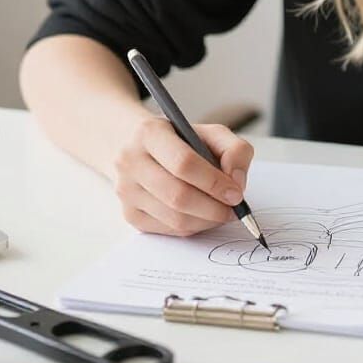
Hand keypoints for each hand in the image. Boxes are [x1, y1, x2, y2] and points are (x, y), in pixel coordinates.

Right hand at [112, 117, 254, 236]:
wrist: (141, 147)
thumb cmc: (181, 141)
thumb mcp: (212, 133)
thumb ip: (234, 150)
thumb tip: (236, 182)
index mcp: (150, 133)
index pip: (183, 163)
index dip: (214, 182)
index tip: (236, 193)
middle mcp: (130, 161)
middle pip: (178, 196)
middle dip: (214, 208)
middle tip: (234, 210)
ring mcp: (126, 190)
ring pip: (174, 218)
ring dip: (206, 221)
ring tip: (222, 212)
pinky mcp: (129, 214)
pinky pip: (168, 230)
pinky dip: (193, 227)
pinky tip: (203, 215)